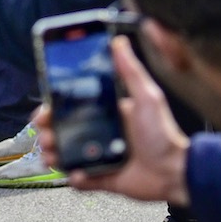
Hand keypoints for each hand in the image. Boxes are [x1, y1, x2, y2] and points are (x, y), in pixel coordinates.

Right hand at [37, 36, 191, 203]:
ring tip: (52, 154)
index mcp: (106, 113)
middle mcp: (99, 134)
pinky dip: (74, 178)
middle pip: (62, 130)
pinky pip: (80, 180)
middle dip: (47, 130)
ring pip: (65, 155)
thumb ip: (131, 71)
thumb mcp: (147, 97)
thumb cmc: (164, 134)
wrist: (175, 171)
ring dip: (53, 154)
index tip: (45, 107)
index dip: (54, 106)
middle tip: (44, 131)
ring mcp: (98, 157)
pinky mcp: (102, 178)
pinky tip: (77, 174)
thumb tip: (119, 42)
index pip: (72, 107)